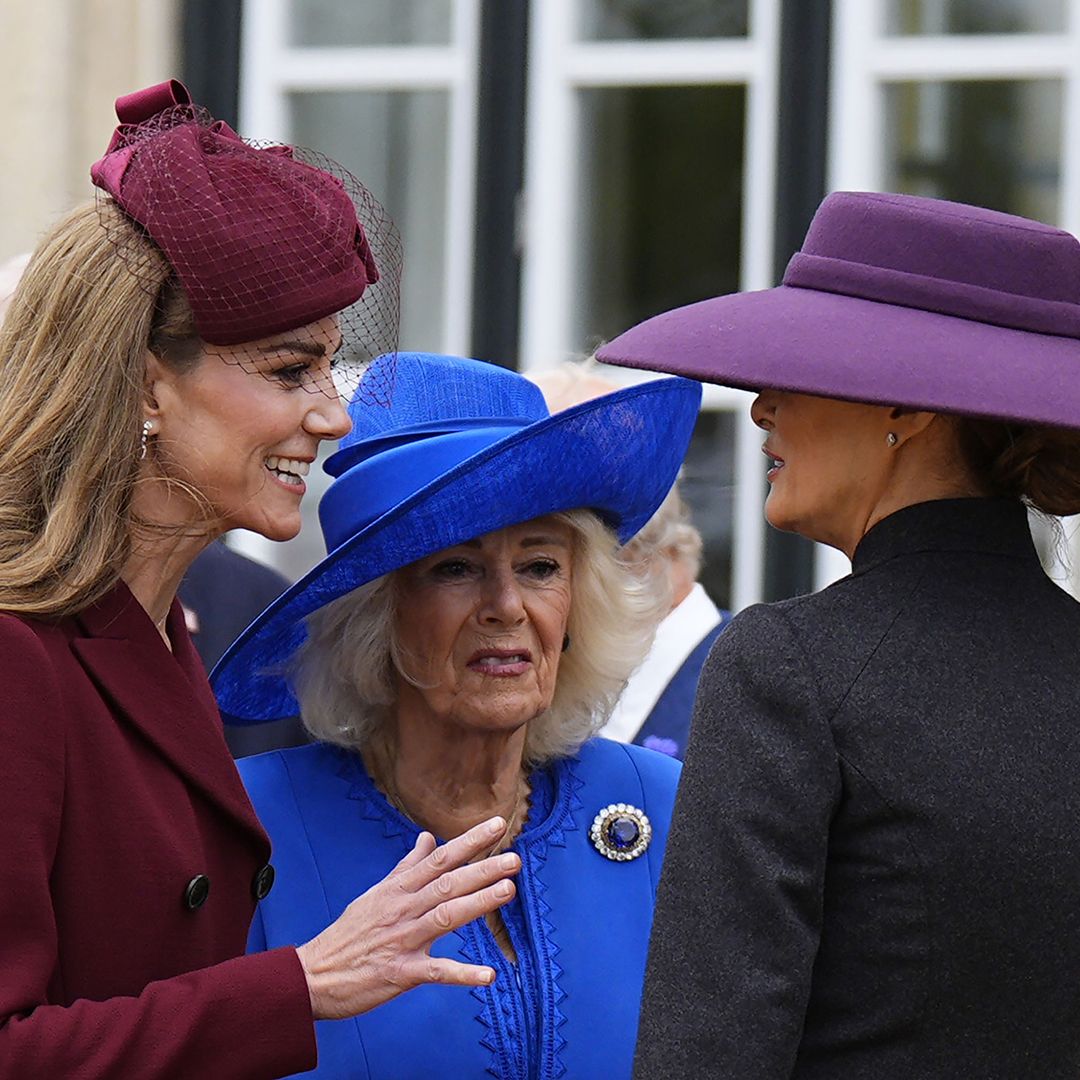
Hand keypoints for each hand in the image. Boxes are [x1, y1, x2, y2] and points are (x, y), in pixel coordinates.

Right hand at [296, 816, 520, 1018]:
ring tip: (508, 890)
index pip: (440, 858)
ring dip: (478, 903)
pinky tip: (488, 975)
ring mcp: (402, 940)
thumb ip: (406, 867)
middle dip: (482, 869)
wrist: (314, 976)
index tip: (498, 825)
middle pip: (448, 883)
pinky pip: (435, 972)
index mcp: (399, 888)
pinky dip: (462, 974)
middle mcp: (403, 908)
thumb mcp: (376, 893)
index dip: (470, 841)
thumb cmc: (349, 933)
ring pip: (446, 916)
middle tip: (515, 859)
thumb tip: (428, 838)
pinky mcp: (400, 973)